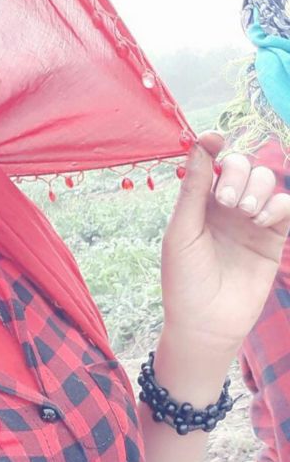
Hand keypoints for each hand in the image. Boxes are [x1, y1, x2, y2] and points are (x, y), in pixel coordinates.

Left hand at [161, 132, 289, 354]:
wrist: (207, 323)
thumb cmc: (184, 279)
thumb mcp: (182, 231)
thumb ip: (194, 190)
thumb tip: (201, 146)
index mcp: (198, 202)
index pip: (211, 163)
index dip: (213, 146)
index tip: (214, 138)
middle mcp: (225, 207)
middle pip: (243, 166)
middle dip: (238, 173)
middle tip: (226, 202)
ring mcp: (250, 221)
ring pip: (266, 182)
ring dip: (257, 188)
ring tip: (243, 213)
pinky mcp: (273, 239)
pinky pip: (285, 207)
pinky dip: (277, 205)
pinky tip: (260, 221)